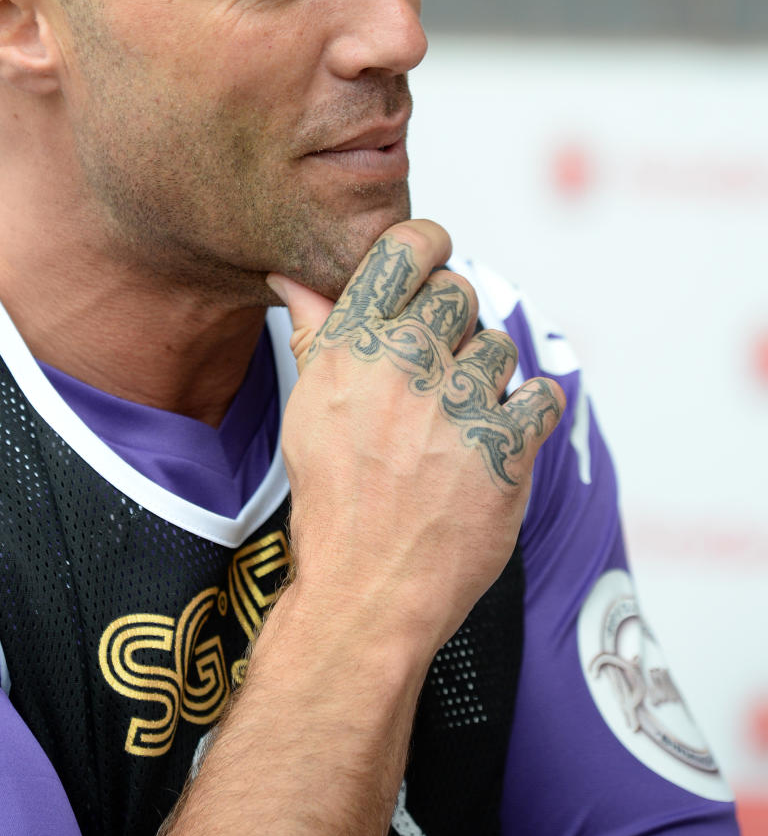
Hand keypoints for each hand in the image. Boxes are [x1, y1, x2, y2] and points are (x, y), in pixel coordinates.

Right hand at [267, 219, 563, 658]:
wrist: (366, 589)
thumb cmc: (334, 501)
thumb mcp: (308, 405)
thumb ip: (315, 330)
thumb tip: (292, 274)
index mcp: (353, 343)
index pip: (407, 246)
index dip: (429, 245)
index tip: (432, 263)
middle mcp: (405, 361)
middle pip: (460, 292)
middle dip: (453, 325)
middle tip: (436, 371)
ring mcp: (458, 404)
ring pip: (499, 345)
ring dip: (488, 377)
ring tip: (456, 422)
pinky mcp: (506, 448)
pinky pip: (543, 395)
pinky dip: (529, 415)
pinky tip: (497, 440)